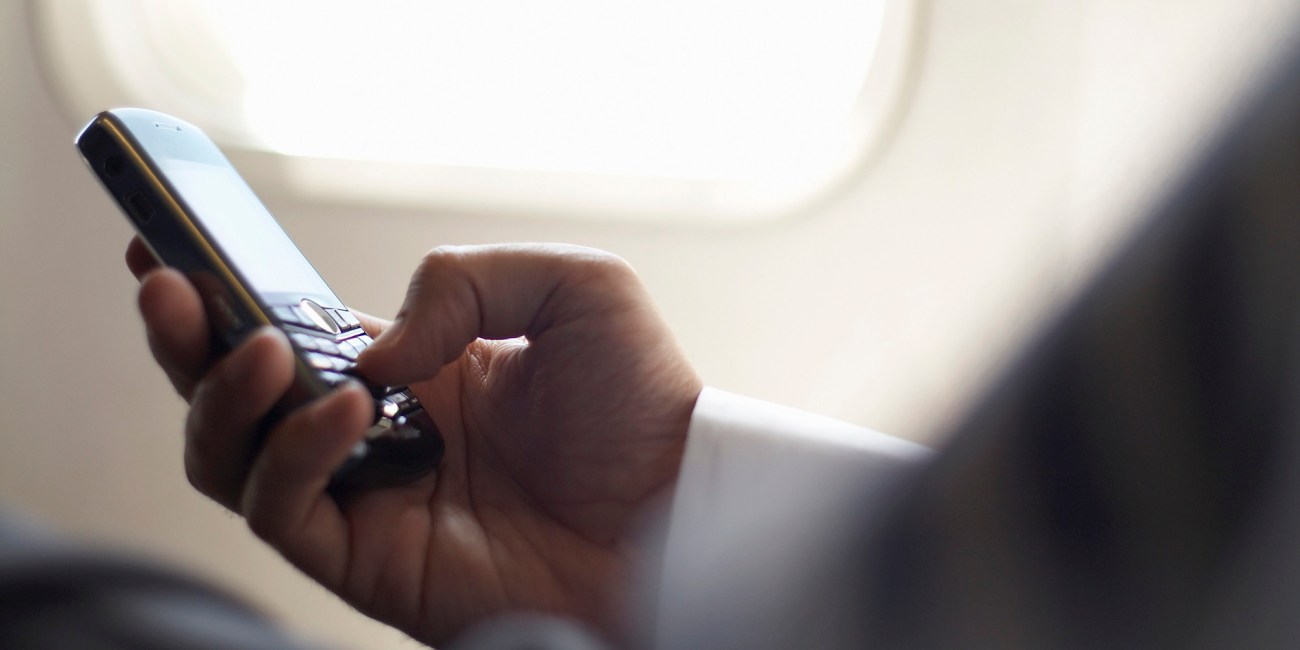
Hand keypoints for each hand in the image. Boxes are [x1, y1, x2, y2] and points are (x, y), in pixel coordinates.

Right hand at [127, 239, 702, 645]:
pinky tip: (347, 407)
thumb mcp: (574, 289)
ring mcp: (368, 501)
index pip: (288, 330)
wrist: (683, 508)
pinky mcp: (371, 563)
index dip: (223, 293)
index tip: (164, 242)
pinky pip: (287, 512)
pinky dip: (296, 453)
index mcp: (412, 369)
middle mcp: (375, 435)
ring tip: (269, 350)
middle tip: (170, 286)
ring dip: (227, 398)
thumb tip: (372, 347)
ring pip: (232, 460)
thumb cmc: (642, 403)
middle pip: (235, 395)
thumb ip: (465, 280)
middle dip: (186, 340)